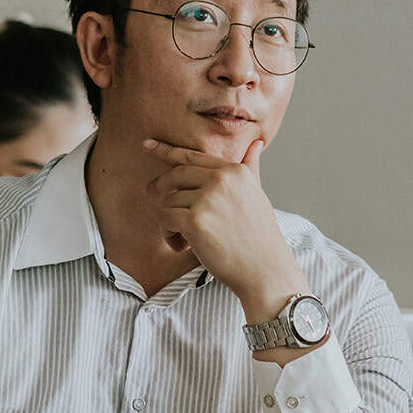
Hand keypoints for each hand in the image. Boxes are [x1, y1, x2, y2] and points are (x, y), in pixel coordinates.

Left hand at [142, 138, 306, 313]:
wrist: (265, 269)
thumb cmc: (260, 236)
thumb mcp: (257, 194)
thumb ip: (250, 168)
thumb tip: (255, 143)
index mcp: (235, 171)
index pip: (192, 156)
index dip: (166, 150)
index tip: (147, 144)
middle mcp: (221, 180)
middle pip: (174, 176)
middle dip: (161, 193)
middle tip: (163, 212)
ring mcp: (208, 199)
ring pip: (167, 201)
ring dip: (169, 221)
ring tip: (184, 239)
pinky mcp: (195, 221)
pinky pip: (165, 219)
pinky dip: (168, 234)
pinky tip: (182, 246)